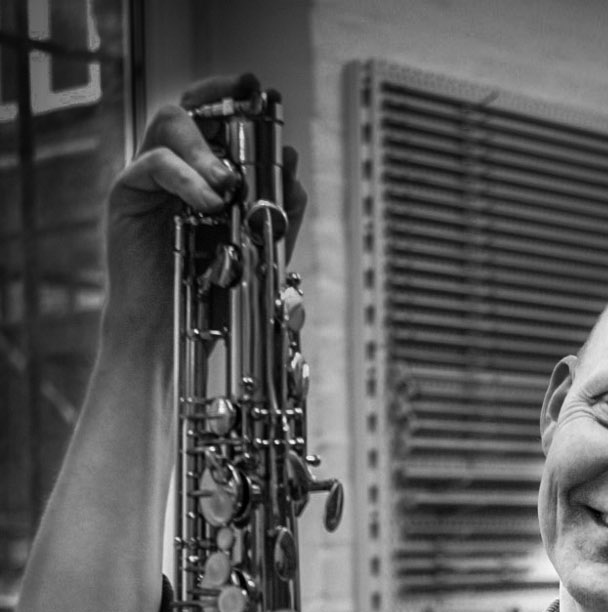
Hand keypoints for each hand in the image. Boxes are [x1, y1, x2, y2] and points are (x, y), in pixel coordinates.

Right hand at [102, 72, 306, 346]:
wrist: (171, 338)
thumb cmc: (211, 298)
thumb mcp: (259, 251)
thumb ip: (280, 212)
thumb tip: (293, 166)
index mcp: (204, 174)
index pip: (213, 116)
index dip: (231, 96)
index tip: (254, 89)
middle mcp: (175, 169)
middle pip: (189, 108)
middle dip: (218, 109)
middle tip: (244, 132)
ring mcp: (149, 180)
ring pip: (169, 124)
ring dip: (205, 149)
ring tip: (228, 187)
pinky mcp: (126, 195)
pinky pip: (152, 163)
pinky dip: (186, 176)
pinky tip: (209, 204)